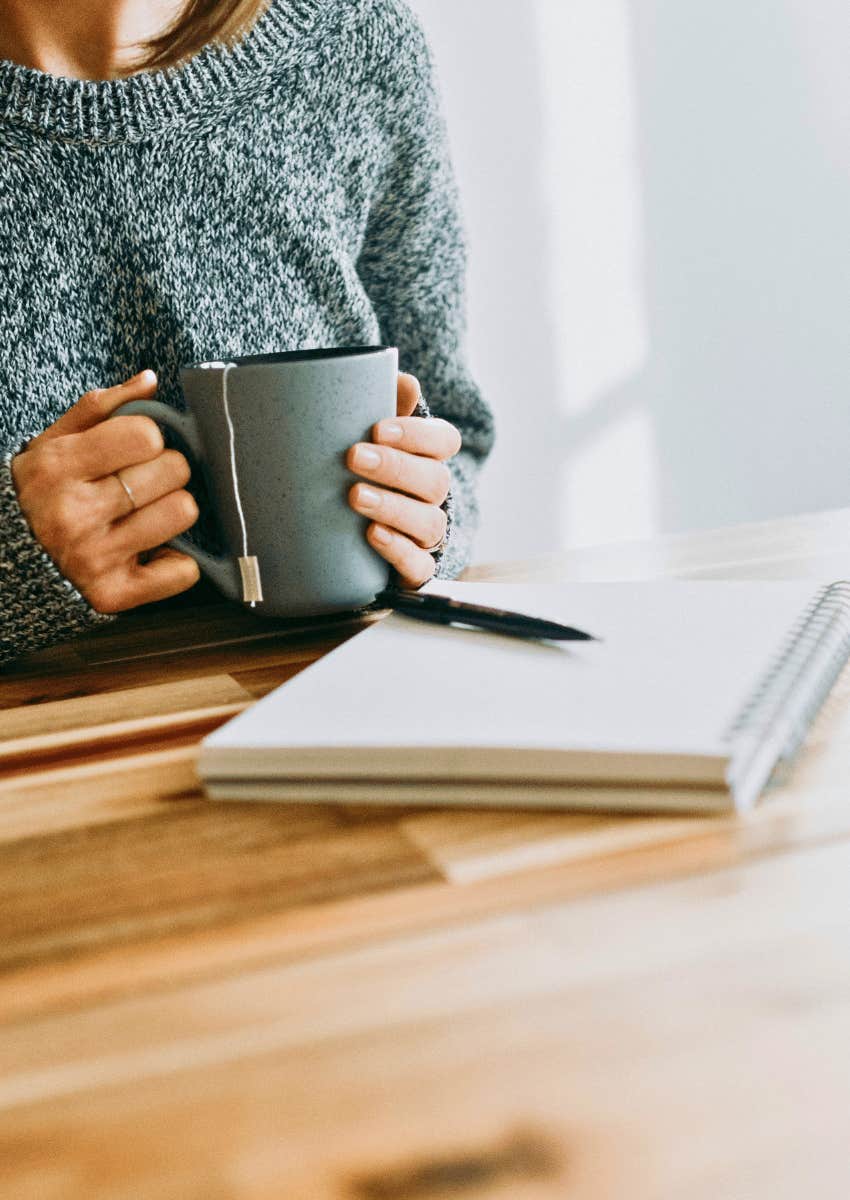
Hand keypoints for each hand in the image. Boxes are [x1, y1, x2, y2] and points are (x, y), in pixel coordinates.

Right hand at [11, 370, 200, 612]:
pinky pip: (183, 572)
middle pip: (173, 471)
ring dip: (173, 511)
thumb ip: (100, 408)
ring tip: (146, 514)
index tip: (134, 450)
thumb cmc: (41, 493)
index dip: (148, 438)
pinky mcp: (112, 595)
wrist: (7, 562)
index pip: (146, 435)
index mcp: (57, 467)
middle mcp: (73, 514)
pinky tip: (152, 554)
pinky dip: (177, 563)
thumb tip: (149, 380)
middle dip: (166, 472)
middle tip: (144, 483)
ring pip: (183, 513)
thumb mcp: (54, 443)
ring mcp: (93, 557)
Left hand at [346, 372, 461, 587]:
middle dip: (395, 467)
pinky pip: (419, 566)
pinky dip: (399, 551)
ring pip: (428, 522)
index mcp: (428, 457)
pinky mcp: (412, 568)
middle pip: (434, 480)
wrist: (335, 528)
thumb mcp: (363, 434)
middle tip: (354, 457)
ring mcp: (425, 534)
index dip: (417, 435)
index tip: (377, 428)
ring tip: (355, 496)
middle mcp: (432, 495)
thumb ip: (381, 403)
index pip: (443, 441)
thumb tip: (406, 383)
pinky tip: (372, 535)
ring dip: (393, 507)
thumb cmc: (354, 466)